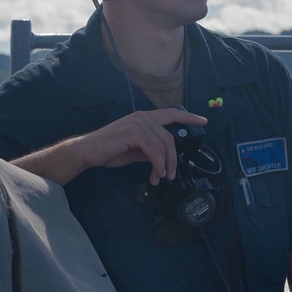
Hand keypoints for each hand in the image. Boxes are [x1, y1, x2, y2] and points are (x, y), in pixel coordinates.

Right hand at [73, 108, 207, 184]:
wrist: (88, 152)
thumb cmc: (108, 151)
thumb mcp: (134, 150)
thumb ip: (149, 149)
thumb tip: (162, 158)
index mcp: (143, 118)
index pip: (170, 114)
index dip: (189, 117)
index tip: (203, 120)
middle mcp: (142, 117)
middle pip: (170, 137)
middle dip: (174, 158)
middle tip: (170, 174)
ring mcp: (138, 123)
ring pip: (164, 145)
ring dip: (165, 165)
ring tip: (159, 177)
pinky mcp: (134, 133)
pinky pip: (154, 151)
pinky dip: (157, 165)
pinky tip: (154, 174)